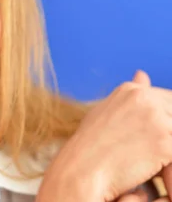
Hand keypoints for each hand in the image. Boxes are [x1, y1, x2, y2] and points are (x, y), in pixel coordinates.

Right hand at [39, 70, 171, 200]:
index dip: (163, 121)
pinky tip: (147, 168)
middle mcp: (144, 98)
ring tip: (142, 157)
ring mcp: (157, 119)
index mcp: (131, 90)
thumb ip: (131, 96)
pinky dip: (166, 164)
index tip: (147, 136)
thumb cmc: (90, 146)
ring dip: (165, 146)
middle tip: (141, 148)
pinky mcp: (167, 142)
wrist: (81, 172)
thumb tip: (143, 74)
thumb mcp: (106, 111)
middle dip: (166, 133)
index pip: (167, 101)